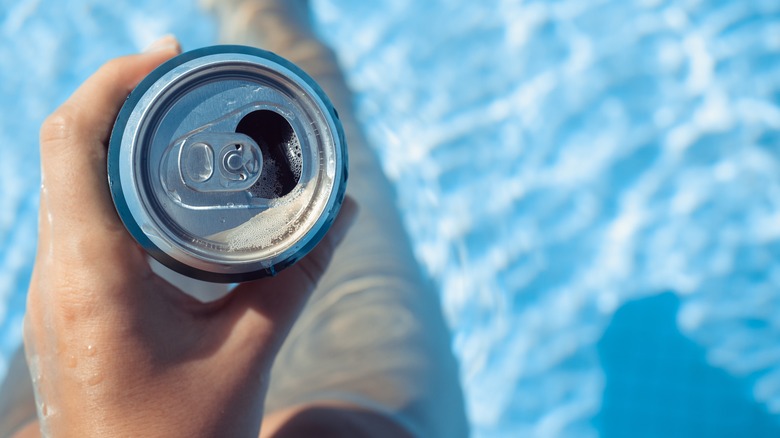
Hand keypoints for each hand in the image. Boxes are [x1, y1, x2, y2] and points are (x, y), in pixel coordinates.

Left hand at [22, 36, 356, 437]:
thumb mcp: (249, 353)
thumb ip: (298, 277)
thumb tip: (343, 212)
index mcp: (94, 275)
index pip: (73, 138)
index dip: (116, 78)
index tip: (170, 55)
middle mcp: (58, 271)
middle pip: (65, 145)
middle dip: (122, 95)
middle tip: (185, 80)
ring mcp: (54, 287)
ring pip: (65, 179)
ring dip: (115, 136)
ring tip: (177, 121)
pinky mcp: (65, 301)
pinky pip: (75, 216)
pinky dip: (113, 181)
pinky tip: (163, 191)